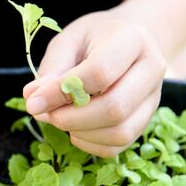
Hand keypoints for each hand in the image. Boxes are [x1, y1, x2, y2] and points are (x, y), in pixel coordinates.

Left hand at [23, 10, 166, 156]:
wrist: (123, 42)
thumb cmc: (92, 39)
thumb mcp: (67, 41)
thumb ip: (51, 69)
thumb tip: (32, 98)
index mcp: (132, 39)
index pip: (99, 72)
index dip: (61, 92)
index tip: (33, 102)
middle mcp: (151, 70)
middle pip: (116, 107)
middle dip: (71, 118)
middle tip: (44, 114)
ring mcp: (153, 99)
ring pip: (120, 132)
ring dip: (80, 133)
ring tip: (57, 118)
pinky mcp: (145, 121)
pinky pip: (118, 146)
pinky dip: (89, 144)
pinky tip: (74, 129)